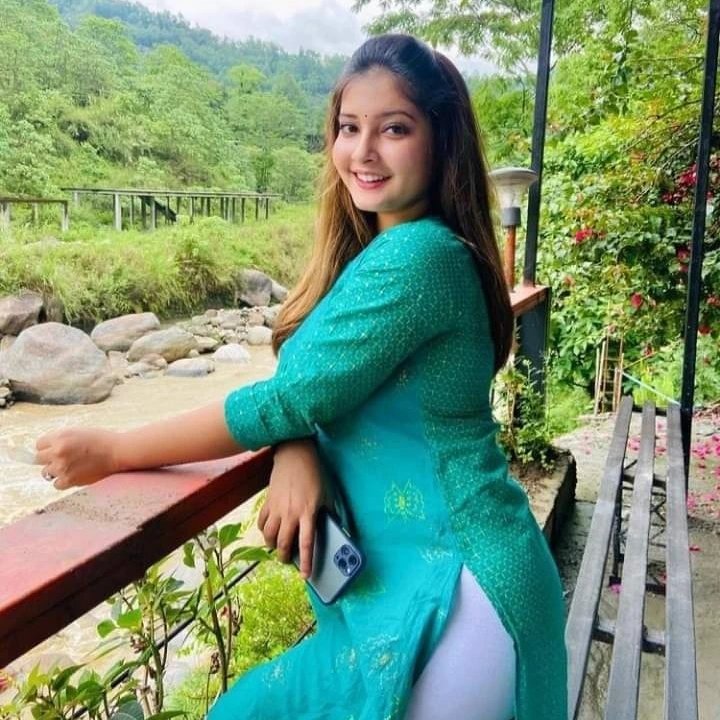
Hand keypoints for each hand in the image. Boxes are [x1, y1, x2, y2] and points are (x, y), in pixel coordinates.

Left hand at [35, 428, 121, 490]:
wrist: (118, 451)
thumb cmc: (101, 440)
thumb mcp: (78, 432)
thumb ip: (60, 440)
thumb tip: (45, 451)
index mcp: (60, 436)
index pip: (39, 444)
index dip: (48, 447)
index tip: (56, 449)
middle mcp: (58, 451)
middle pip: (38, 459)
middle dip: (48, 459)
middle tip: (63, 458)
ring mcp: (63, 467)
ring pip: (46, 472)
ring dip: (56, 470)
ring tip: (70, 467)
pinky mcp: (70, 480)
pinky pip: (56, 484)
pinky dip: (63, 481)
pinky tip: (74, 475)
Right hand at [258, 439, 329, 578]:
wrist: (295, 455)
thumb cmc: (315, 474)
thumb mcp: (328, 494)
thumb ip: (331, 513)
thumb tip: (336, 528)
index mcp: (308, 513)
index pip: (307, 543)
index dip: (306, 562)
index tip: (305, 575)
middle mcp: (290, 513)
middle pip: (284, 543)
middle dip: (285, 557)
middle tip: (288, 560)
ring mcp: (277, 508)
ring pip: (269, 536)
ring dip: (273, 546)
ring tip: (278, 547)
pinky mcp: (268, 501)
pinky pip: (262, 522)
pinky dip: (264, 531)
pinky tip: (269, 532)